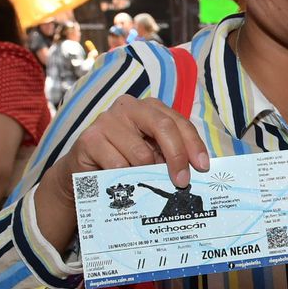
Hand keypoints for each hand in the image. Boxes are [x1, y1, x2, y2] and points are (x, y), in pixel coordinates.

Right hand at [60, 94, 208, 189]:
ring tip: (144, 182)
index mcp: (149, 108)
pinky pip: (118, 165)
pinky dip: (126, 178)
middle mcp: (128, 107)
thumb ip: (170, 155)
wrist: (84, 171)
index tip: (203, 167)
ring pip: (140, 152)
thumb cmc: (124, 161)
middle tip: (182, 181)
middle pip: (163, 127)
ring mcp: (107, 120)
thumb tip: (196, 170)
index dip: (193, 144)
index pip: (178, 122)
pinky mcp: (89, 138)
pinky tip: (123, 181)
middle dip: (177, 156)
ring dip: (147, 173)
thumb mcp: (152, 154)